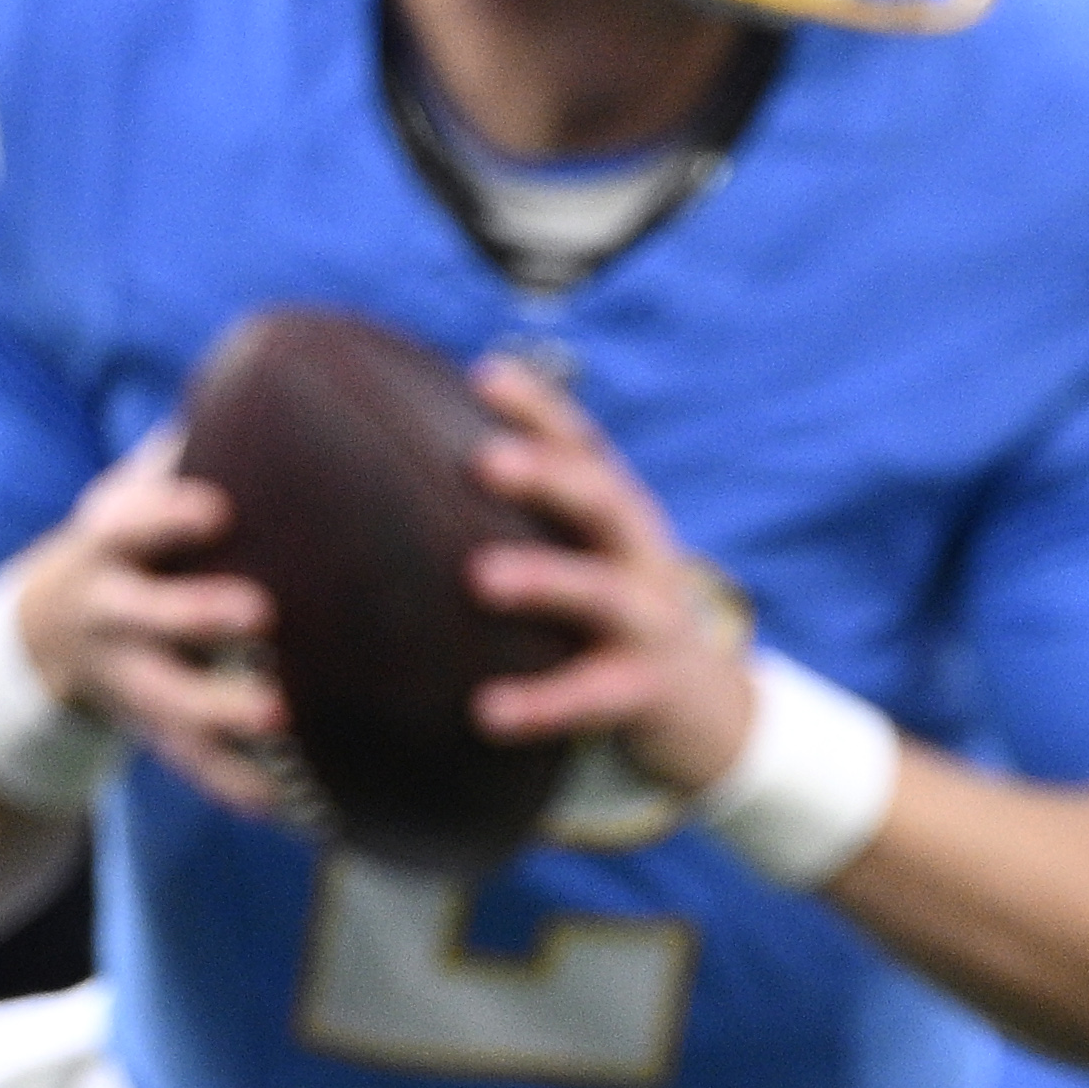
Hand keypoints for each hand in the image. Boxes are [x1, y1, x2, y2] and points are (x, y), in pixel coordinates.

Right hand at [7, 431, 298, 818]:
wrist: (43, 638)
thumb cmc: (133, 542)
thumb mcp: (141, 487)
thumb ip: (202, 441)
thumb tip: (296, 358)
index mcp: (108, 542)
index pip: (125, 520)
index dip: (161, 513)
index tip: (213, 507)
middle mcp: (106, 610)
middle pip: (142, 615)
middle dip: (195, 614)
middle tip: (261, 615)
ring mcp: (123, 676)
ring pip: (166, 700)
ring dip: (219, 713)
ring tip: (281, 723)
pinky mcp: (148, 729)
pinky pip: (192, 763)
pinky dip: (241, 784)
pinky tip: (299, 806)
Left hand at [463, 358, 758, 794]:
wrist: (700, 704)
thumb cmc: (604, 618)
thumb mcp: (580, 558)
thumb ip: (517, 522)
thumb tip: (388, 487)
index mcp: (616, 514)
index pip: (582, 446)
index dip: (541, 408)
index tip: (486, 376)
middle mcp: (640, 555)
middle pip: (601, 500)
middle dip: (547, 477)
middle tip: (482, 460)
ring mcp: (651, 621)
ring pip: (603, 593)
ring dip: (546, 580)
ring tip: (481, 579)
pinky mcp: (647, 689)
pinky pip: (594, 694)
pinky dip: (543, 702)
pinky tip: (486, 712)